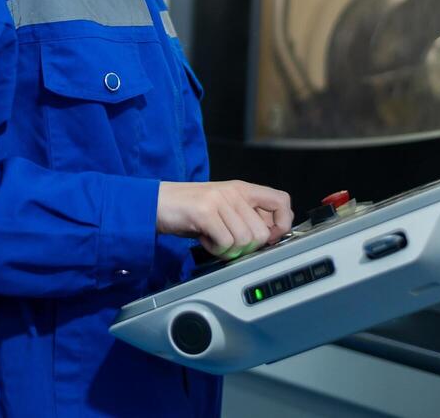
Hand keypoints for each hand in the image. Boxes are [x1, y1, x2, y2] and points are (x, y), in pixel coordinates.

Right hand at [156, 180, 293, 259]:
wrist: (157, 202)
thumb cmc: (189, 209)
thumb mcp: (223, 207)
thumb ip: (245, 216)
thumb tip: (269, 236)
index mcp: (242, 189)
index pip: (282, 201)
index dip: (282, 223)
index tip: (269, 237)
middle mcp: (234, 192)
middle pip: (262, 233)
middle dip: (247, 247)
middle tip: (229, 242)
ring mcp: (220, 200)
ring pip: (245, 240)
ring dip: (229, 249)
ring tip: (214, 239)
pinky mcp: (205, 212)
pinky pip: (226, 243)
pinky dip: (216, 249)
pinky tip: (206, 240)